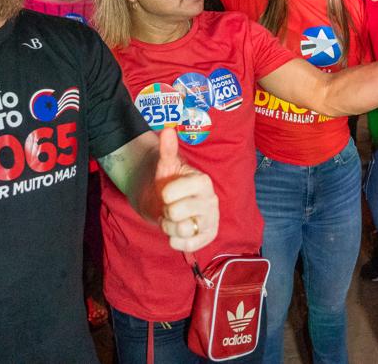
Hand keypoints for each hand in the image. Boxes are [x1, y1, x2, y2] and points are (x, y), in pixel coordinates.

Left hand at [154, 127, 218, 250]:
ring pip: (180, 230)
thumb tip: (167, 130)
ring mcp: (211, 220)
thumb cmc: (169, 182)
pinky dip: (176, 241)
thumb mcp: (166, 165)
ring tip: (173, 219)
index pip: (174, 193)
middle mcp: (211, 201)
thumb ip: (167, 149)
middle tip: (170, 207)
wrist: (170, 203)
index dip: (166, 194)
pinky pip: (188, 246)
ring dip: (169, 226)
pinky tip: (177, 232)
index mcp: (203, 182)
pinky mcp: (209, 237)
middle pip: (175, 213)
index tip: (168, 191)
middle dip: (166, 211)